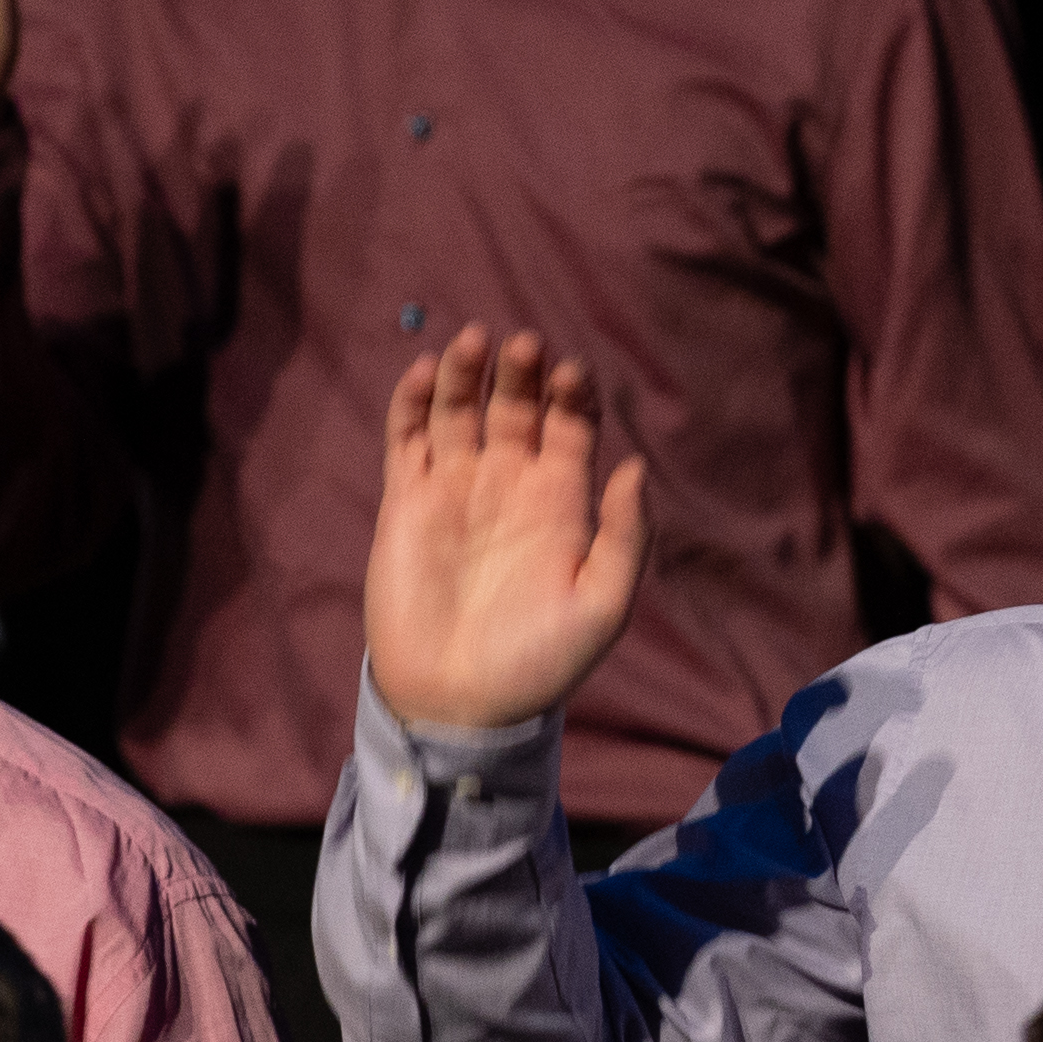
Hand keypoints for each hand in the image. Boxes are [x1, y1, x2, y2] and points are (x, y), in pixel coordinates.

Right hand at [363, 325, 651, 728]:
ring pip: (459, 409)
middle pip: (517, 405)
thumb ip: (624, 537)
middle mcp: (509, 482)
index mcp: (562, 500)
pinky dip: (411, 401)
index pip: (571, 424)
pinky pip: (407, 438)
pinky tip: (423, 371)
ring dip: (466, 372)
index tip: (572, 373)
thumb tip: (635, 466)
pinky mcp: (407, 501)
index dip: (573, 393)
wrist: (459, 701)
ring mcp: (456, 487)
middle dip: (521, 372)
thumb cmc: (540, 660)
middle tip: (525, 345)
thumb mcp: (602, 605)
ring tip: (476, 341)